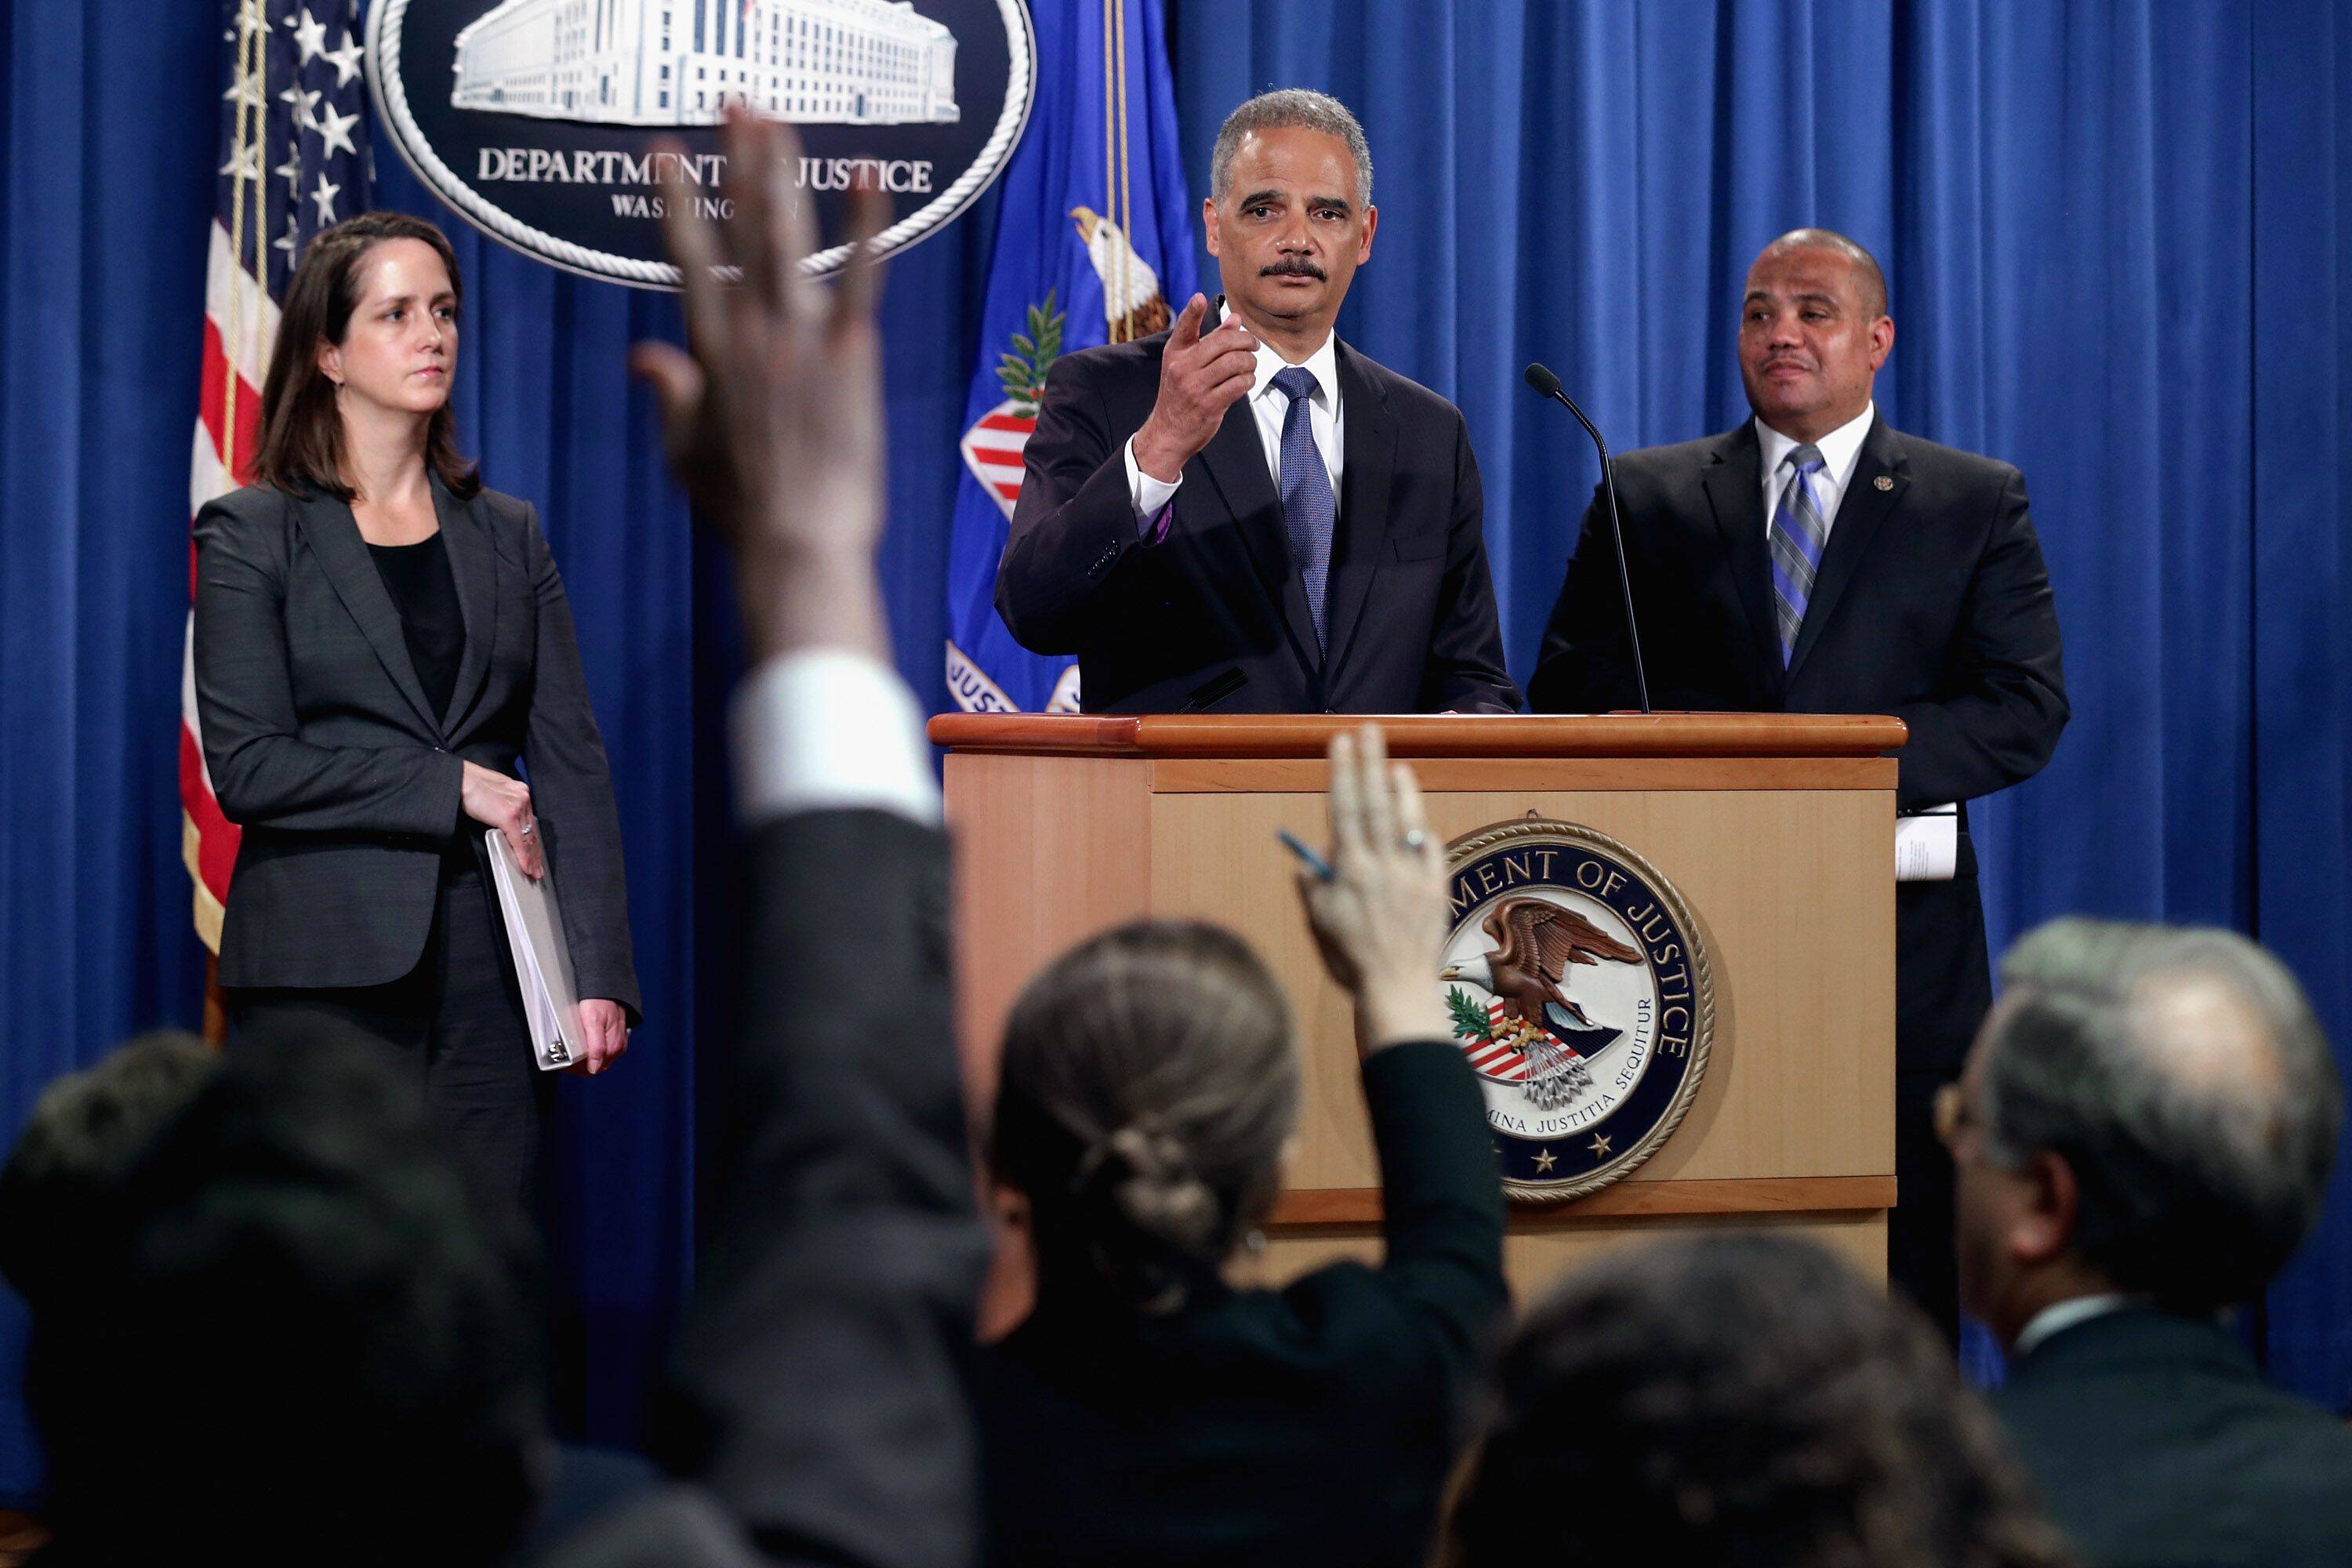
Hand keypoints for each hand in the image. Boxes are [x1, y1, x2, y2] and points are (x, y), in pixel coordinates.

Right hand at [461, 760, 541, 878]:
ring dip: (531, 858)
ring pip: (528, 838)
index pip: (530, 822)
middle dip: (535, 853)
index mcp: (520, 792)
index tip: (536, 854)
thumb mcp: (494, 793)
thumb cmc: (469, 785)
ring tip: (533, 872)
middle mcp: (523, 798)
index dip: (533, 840)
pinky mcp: (509, 816)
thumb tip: (507, 822)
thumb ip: (504, 805)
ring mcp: (518, 806)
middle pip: (532, 831)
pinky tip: (525, 867)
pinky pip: (519, 841)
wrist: (460, 779)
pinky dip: (523, 856)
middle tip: (538, 869)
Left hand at [566, 998, 628, 1076]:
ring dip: (585, 1060)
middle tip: (564, 1059)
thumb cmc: (599, 1001)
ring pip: (599, 1060)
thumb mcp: (593, 1022)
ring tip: (571, 1052)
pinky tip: (583, 1046)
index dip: (577, 1068)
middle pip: (596, 1066)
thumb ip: (596, 1046)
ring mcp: (618, 1043)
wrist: (607, 988)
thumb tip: (594, 1068)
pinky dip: (592, 1052)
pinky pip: (603, 1052)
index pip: (593, 1069)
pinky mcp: (616, 1038)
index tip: (564, 1064)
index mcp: (613, 1047)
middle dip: (579, 1066)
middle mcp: (618, 1048)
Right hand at [631, 105, 891, 662]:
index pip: (687, 258)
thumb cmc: (742, 511)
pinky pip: (860, 276)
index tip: (662, 151)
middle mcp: (750, 333)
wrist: (796, 544)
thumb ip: (670, 397)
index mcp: (708, 354)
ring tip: (776, 121)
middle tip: (733, 107)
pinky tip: (866, 175)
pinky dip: (864, 224)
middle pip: (738, 230)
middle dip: (735, 162)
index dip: (674, 201)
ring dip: (780, 174)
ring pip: (786, 238)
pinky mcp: (850, 355)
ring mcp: (800, 340)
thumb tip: (644, 354)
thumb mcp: (684, 456)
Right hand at [1131, 293, 1258, 481]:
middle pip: (1223, 343)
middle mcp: (1183, 367)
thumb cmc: (1180, 395)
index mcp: (1176, 353)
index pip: (1184, 328)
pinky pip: (1238, 385)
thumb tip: (1236, 319)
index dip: (1192, 311)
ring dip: (1250, 362)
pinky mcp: (1208, 405)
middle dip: (1246, 341)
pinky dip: (1248, 380)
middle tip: (1254, 345)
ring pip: (1235, 363)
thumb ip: (1211, 340)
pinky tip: (1247, 381)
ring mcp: (1195, 387)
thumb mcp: (1187, 365)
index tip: (1199, 298)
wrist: (1168, 433)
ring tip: (1251, 365)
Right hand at [1295, 726, 1453, 1054]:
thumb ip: (1314, 884)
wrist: (1398, 987)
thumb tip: (1313, 856)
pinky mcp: (1437, 887)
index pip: (1345, 808)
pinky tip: (1417, 819)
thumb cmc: (1350, 958)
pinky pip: (1430, 850)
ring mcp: (1414, 873)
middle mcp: (1383, 864)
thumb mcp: (1319, 920)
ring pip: (1407, 820)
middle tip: (1369, 730)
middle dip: (1370, 763)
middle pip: (1375, 803)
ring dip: (1402, 790)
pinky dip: (1422, 832)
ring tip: (1397, 765)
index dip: (1343, 772)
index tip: (1340, 742)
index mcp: (1351, 869)